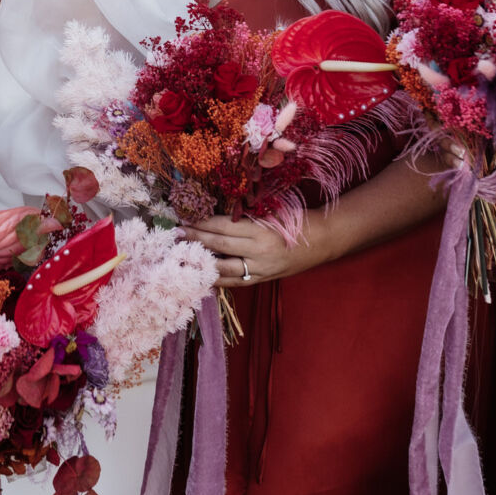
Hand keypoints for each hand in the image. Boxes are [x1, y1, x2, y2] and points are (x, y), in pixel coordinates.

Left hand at [182, 215, 326, 288]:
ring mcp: (260, 269)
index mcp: (261, 230)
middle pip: (219, 246)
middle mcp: (259, 252)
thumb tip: (212, 216)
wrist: (319, 241)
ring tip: (183, 256)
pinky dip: (217, 279)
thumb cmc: (294, 220)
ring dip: (201, 262)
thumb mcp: (270, 212)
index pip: (224, 226)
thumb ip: (244, 216)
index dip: (202, 223)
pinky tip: (201, 276)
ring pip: (224, 269)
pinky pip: (235, 282)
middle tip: (176, 235)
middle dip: (195, 240)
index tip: (185, 220)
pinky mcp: (262, 280)